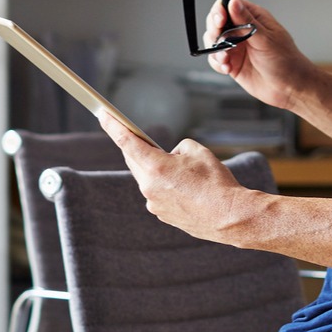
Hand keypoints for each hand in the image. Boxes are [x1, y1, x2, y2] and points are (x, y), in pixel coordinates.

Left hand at [97, 110, 244, 244]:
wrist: (229, 216)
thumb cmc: (216, 183)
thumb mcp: (198, 151)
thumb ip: (178, 148)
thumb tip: (171, 157)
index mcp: (156, 167)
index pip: (126, 141)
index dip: (113, 126)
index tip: (102, 115)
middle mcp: (149, 187)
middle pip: (134, 160)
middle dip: (137, 148)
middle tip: (142, 138)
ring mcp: (154, 203)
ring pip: (146, 178)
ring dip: (156, 169)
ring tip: (181, 170)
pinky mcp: (162, 214)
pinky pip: (157, 193)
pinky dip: (165, 186)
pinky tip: (185, 187)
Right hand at [203, 0, 312, 109]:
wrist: (290, 88)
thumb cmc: (286, 61)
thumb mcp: (266, 39)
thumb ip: (246, 22)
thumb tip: (233, 2)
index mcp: (254, 18)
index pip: (229, 4)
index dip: (220, 9)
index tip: (219, 20)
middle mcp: (242, 30)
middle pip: (216, 21)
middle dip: (214, 31)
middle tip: (219, 41)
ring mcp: (236, 46)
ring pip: (213, 40)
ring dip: (216, 49)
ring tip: (226, 59)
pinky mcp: (232, 62)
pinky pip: (216, 59)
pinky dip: (218, 63)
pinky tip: (228, 68)